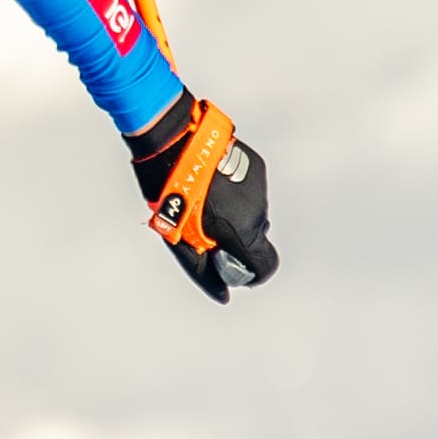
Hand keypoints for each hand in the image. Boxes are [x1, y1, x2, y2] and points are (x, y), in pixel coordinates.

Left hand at [125, 94, 277, 302]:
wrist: (175, 143)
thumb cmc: (172, 194)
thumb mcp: (180, 239)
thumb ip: (204, 268)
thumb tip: (223, 294)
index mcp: (241, 231)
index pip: (265, 266)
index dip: (253, 274)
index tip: (235, 270)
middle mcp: (257, 211)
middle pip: (256, 239)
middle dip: (236, 241)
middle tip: (206, 230)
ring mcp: (259, 188)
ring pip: (253, 214)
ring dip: (235, 215)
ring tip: (206, 201)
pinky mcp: (256, 167)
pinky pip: (251, 192)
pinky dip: (237, 195)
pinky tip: (215, 183)